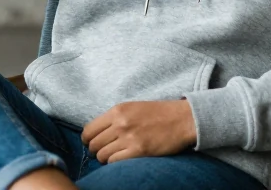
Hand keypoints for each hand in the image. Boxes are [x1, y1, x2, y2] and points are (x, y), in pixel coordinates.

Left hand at [80, 99, 196, 164]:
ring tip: (113, 156)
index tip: (92, 143)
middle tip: (103, 152)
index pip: (89, 129)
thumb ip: (115, 118)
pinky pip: (115, 162)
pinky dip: (115, 163)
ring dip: (105, 158)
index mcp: (117, 110)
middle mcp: (120, 123)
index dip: (88, 139)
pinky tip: (123, 159)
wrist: (183, 119)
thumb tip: (97, 133)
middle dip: (95, 150)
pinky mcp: (139, 151)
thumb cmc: (159, 113)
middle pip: (94, 144)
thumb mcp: (133, 108)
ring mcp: (129, 137)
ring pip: (102, 155)